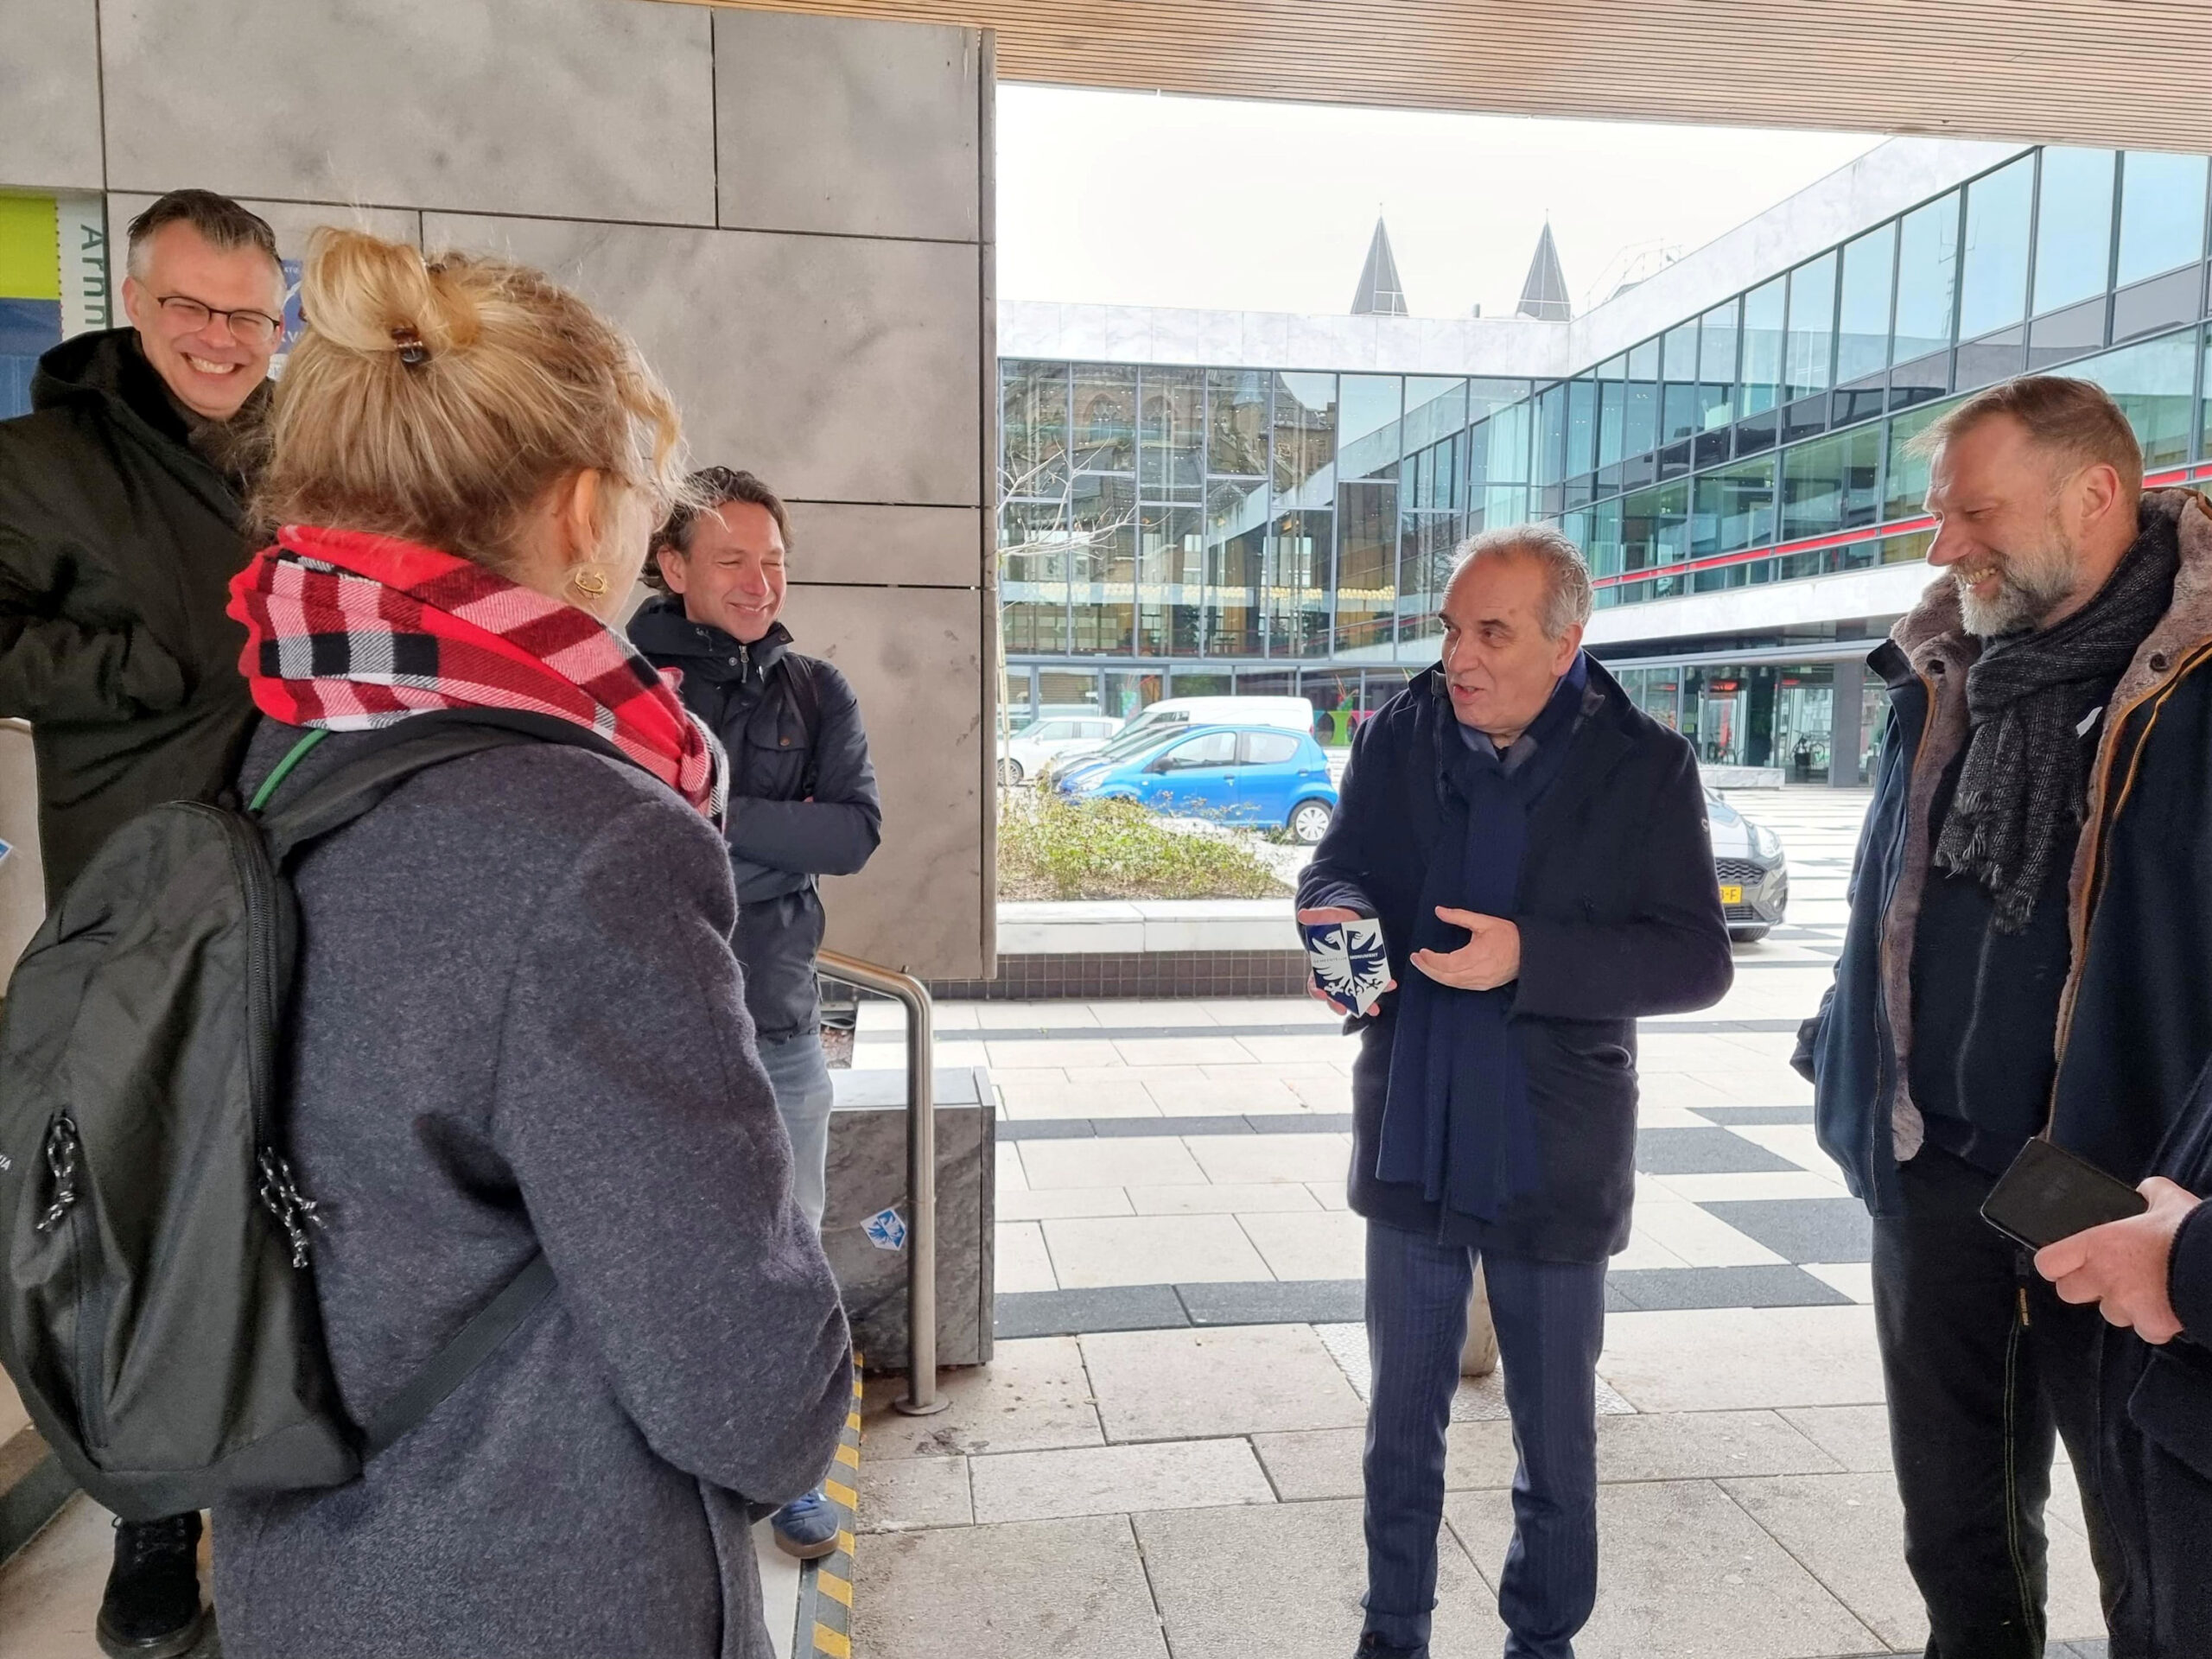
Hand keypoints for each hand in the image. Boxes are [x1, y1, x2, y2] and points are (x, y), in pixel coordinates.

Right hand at [1296, 905, 1395, 1016]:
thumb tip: (1302, 914)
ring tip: (1373, 1009)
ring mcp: (1354, 974)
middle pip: (1336, 995)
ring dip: (1365, 1003)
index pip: (1315, 983)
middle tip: (1344, 1010)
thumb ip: (1317, 916)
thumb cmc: (1338, 919)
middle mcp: (1338, 974)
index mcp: (1323, 966)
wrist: (1355, 916)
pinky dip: (1382, 985)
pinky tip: (1390, 984)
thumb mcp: (1327, 916)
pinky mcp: (1369, 969)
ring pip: (1357, 994)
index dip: (1317, 991)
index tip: (1321, 993)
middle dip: (1339, 1004)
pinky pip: (1374, 981)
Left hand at [1410, 907, 1520, 991]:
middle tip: (1415, 959)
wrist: (1530, 953)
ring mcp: (1481, 982)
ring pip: (1452, 983)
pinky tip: (1438, 972)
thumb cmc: (1508, 935)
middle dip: (1427, 969)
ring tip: (1422, 964)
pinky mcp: (1483, 986)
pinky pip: (1460, 985)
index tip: (1421, 952)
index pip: (1447, 963)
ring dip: (1435, 975)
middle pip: (1446, 977)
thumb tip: (1439, 911)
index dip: (1431, 960)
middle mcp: (1479, 972)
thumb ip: (1460, 916)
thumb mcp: (1484, 921)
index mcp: (1478, 955)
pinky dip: (1447, 979)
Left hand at [2035, 1176, 2200, 1344]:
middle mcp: (2104, 1277)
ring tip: (2146, 1288)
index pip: (2049, 1262)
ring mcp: (2125, 1305)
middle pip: (2069, 1292)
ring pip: (2110, 1312)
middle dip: (2084, 1286)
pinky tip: (2166, 1306)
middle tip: (2106, 1275)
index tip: (2063, 1262)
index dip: (2054, 1263)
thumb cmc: (2190, 1233)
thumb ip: (2148, 1192)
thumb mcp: (2167, 1199)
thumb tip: (2145, 1190)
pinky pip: (2143, 1329)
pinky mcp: (2150, 1325)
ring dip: (2122, 1304)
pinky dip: (2152, 1322)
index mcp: (2098, 1245)